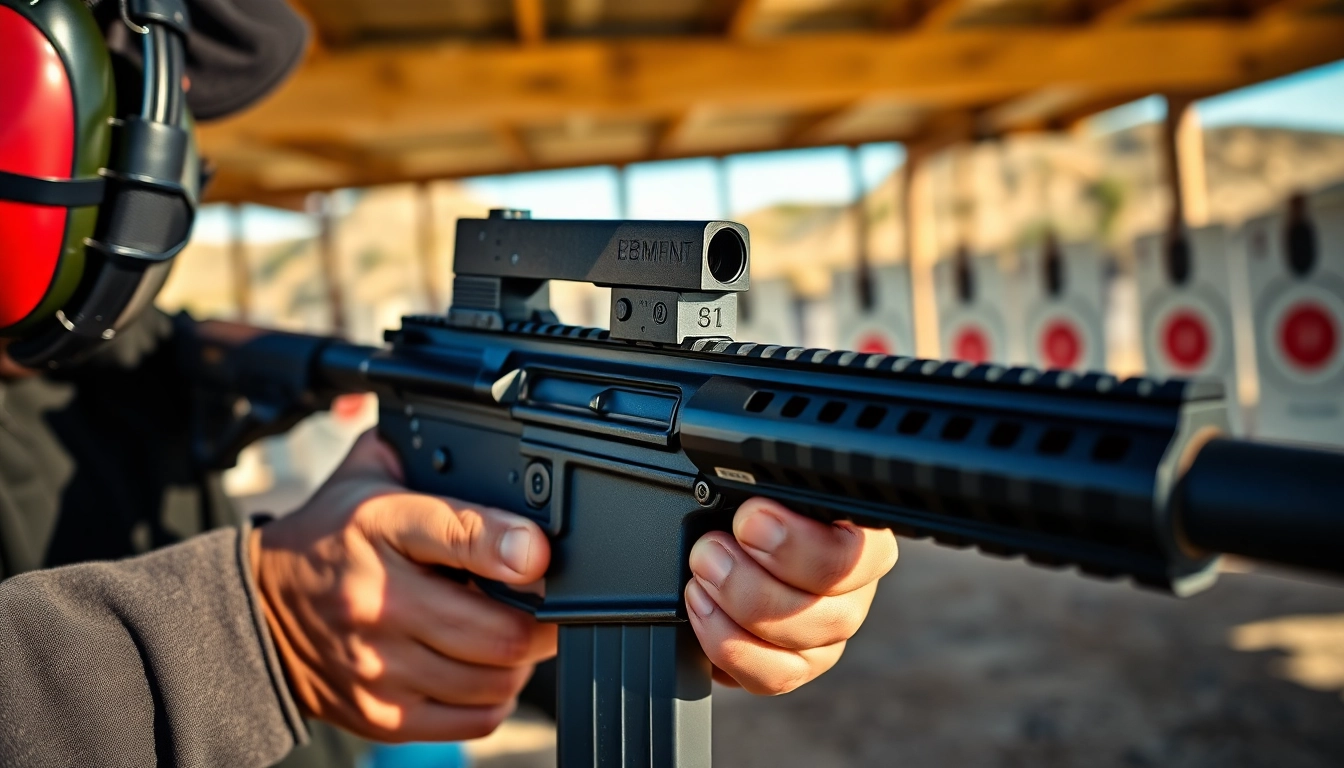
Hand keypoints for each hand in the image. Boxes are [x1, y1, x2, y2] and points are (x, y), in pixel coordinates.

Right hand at [251, 431, 555, 742]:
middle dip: (540, 621)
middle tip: (545, 608)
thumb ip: (425, 455)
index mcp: (378, 526)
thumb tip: (504, 456)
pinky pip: (472, 719)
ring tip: (510, 637)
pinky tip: (482, 672)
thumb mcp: (366, 477)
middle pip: (497, 630)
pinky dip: (493, 698)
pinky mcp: (380, 713)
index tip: (540, 555)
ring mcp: (377, 663)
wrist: (256, 610)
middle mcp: (377, 598)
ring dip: (519, 662)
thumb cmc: (329, 537)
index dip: (512, 547)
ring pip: (493, 679)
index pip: (457, 534)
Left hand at [684, 498, 897, 694]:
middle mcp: (854, 588)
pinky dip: (729, 646)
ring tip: (699, 576)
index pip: (863, 552)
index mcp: (857, 532)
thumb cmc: (741, 506)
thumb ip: (763, 488)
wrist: (718, 542)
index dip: (801, 545)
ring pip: (802, 644)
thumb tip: (749, 505)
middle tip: (709, 550)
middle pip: (832, 610)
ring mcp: (828, 632)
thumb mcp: (753, 482)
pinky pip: (773, 676)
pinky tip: (703, 611)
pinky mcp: (798, 664)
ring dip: (736, 610)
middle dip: (753, 581)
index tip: (748, 520)